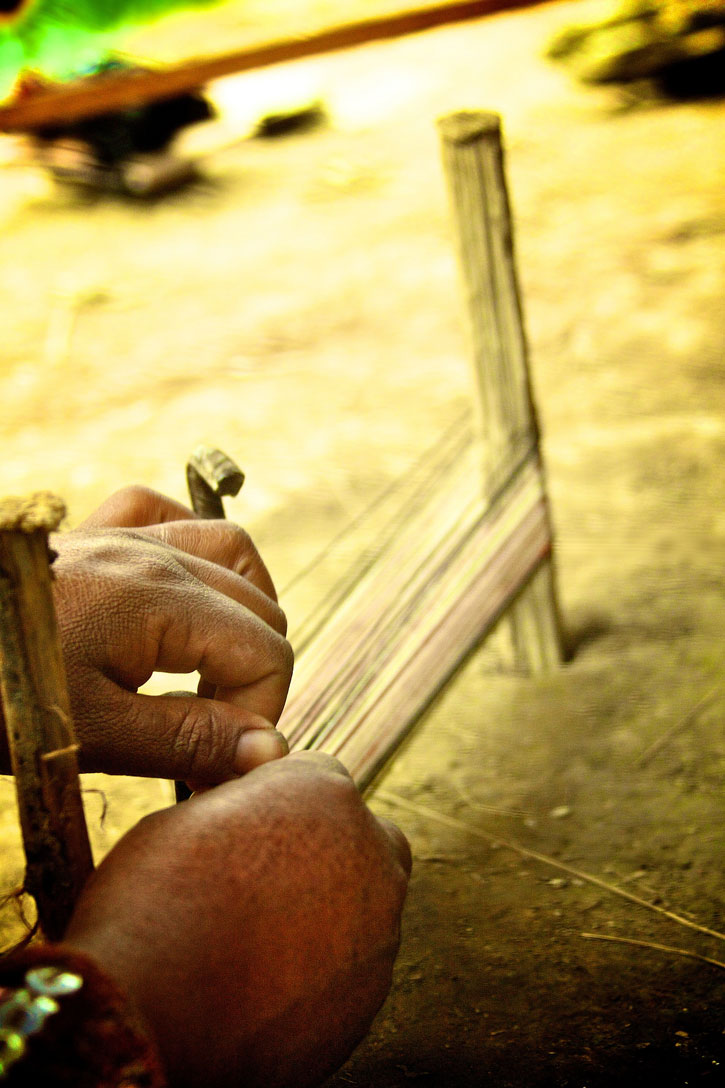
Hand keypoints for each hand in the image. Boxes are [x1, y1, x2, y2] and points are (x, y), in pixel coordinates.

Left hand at [0, 487, 292, 782]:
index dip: (260, 715)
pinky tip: (180, 584)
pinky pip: (160, 512)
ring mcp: (120, 534)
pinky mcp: (90, 533)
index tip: (220, 766)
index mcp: (161, 599)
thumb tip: (272, 751)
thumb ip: (187, 738)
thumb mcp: (90, 732)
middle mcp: (153, 554)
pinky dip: (187, 547)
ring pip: (228, 548)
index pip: (266, 652)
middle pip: (259, 606)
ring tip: (217, 665)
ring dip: (243, 606)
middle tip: (212, 736)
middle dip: (252, 676)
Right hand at [64, 752, 411, 1087]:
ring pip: (362, 909)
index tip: (242, 826)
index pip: (318, 776)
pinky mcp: (369, 1001)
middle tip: (260, 880)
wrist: (147, 1020)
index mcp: (325, 793)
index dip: (276, 799)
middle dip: (324, 850)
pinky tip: (261, 987)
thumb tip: (246, 812)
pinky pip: (349, 975)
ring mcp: (379, 932)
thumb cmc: (153, 903)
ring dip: (323, 915)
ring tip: (251, 943)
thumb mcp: (186, 816)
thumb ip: (239, 804)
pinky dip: (317, 974)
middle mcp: (371, 855)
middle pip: (360, 838)